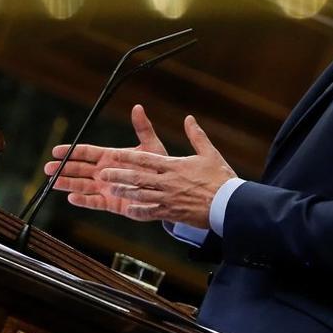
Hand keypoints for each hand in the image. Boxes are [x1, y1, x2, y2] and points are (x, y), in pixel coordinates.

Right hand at [43, 104, 167, 220]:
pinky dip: (83, 200)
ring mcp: (106, 188)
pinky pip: (94, 202)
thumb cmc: (158, 166)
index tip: (56, 150)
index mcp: (110, 156)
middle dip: (63, 168)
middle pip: (79, 169)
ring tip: (53, 182)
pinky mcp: (111, 203)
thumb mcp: (151, 146)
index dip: (71, 151)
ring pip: (82, 185)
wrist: (167, 188)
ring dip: (67, 184)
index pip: (86, 152)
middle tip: (47, 168)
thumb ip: (142, 128)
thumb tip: (138, 107)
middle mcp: (104, 171)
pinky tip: (72, 198)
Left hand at [99, 115, 234, 228]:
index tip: (114, 155)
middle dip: (119, 175)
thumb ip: (196, 136)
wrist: (229, 204)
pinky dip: (139, 212)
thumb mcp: (209, 153)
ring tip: (111, 189)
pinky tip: (128, 210)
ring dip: (124, 191)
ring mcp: (168, 199)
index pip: (146, 160)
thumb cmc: (221, 178)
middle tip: (103, 174)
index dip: (128, 157)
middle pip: (138, 178)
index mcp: (174, 166)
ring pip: (141, 195)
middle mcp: (168, 182)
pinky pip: (151, 213)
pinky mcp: (173, 213)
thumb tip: (189, 118)